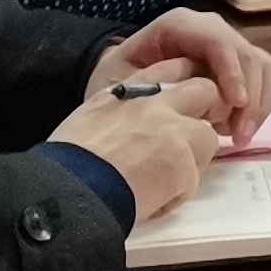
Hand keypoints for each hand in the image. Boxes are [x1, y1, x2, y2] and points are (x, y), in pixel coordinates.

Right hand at [50, 86, 216, 225]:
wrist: (63, 191)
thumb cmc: (65, 162)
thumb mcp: (90, 117)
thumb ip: (122, 110)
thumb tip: (136, 123)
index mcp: (129, 90)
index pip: (172, 68)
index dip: (182, 87)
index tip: (181, 104)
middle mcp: (157, 103)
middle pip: (204, 91)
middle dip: (203, 111)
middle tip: (187, 138)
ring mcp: (174, 132)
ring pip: (208, 137)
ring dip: (193, 157)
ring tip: (164, 179)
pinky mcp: (183, 166)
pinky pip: (193, 181)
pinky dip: (176, 194)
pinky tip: (151, 202)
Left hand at [95, 4, 270, 131]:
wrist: (114, 80)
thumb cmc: (113, 79)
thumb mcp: (118, 80)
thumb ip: (151, 84)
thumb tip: (189, 99)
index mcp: (179, 25)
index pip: (217, 40)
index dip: (232, 70)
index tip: (236, 104)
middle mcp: (209, 29)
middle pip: (246, 54)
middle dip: (250, 95)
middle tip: (239, 135)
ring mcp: (225, 46)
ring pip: (262, 66)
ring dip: (259, 103)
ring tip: (238, 136)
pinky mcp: (234, 66)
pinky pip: (261, 79)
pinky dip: (258, 106)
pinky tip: (236, 130)